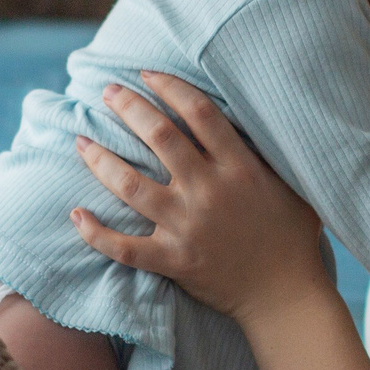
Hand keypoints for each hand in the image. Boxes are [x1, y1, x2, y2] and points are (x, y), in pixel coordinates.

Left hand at [71, 72, 332, 328]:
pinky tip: (77, 214)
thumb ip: (263, 153)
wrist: (285, 295)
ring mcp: (187, 227)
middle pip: (159, 136)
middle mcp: (208, 191)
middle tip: (107, 91)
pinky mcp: (173, 261)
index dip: (169, 86)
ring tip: (81, 141)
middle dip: (128, 107)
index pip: (198, 112)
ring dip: (99, 159)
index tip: (148, 74)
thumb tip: (244, 119)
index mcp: (239, 167)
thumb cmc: (292, 236)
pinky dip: (96, 233)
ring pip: (130, 184)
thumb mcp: (290, 184)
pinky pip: (124, 247)